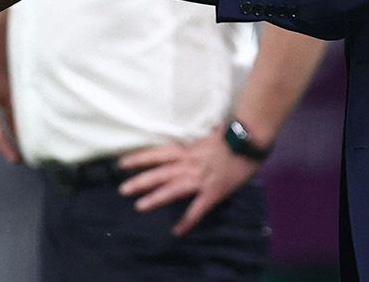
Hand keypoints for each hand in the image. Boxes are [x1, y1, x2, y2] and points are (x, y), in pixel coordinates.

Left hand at [118, 129, 259, 235]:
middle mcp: (189, 164)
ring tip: (139, 207)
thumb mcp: (202, 137)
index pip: (157, 153)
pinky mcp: (213, 192)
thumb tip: (176, 144)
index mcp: (185, 150)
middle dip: (140, 181)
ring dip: (156, 198)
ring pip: (174, 189)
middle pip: (160, 172)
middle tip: (121, 190)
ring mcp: (200, 179)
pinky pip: (198, 208)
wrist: (247, 142)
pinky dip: (188, 220)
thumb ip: (188, 145)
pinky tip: (178, 230)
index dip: (139, 158)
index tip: (121, 164)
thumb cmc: (226, 138)